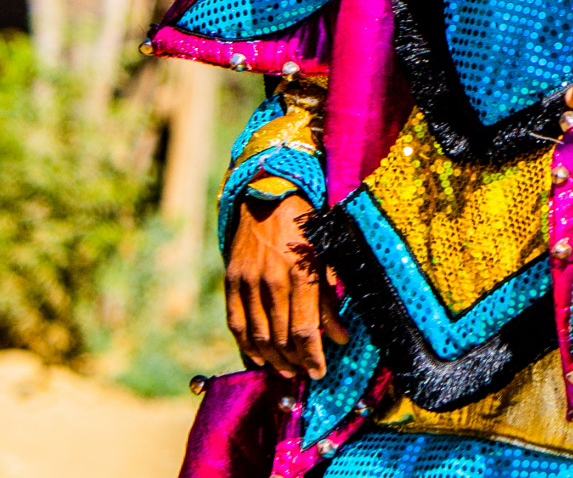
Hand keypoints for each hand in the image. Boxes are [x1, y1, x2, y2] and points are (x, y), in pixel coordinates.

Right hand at [223, 194, 348, 378]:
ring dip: (272, 360)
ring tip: (285, 371)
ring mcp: (248, 281)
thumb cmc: (304, 229)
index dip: (312, 357)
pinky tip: (257, 358)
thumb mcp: (325, 258)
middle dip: (293, 362)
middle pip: (280, 338)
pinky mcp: (231, 281)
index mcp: (301, 273)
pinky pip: (236, 323)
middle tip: (302, 374)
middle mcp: (272, 280)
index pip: (304, 330)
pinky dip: (246, 346)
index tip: (319, 373)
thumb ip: (330, 301)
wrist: (267, 198)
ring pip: (258, 336)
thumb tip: (341, 338)